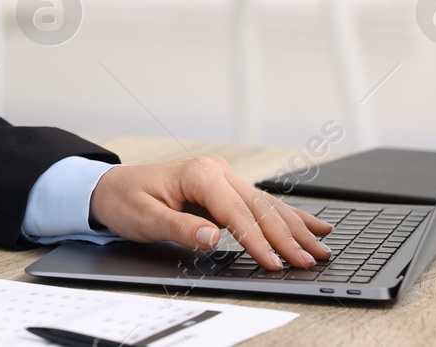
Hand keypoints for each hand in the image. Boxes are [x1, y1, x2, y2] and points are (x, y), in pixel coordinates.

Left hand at [88, 157, 332, 269]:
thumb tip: (213, 237)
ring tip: (323, 246)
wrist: (112, 188)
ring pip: (268, 206)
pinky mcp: (227, 190)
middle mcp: (217, 172)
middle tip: (311, 260)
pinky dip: (290, 216)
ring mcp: (225, 179)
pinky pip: (262, 205)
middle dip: (288, 237)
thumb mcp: (146, 218)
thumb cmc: (127, 200)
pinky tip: (314, 224)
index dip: (257, 240)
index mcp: (200, 174)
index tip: (274, 263)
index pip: (236, 213)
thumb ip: (181, 228)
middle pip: (260, 208)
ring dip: (297, 228)